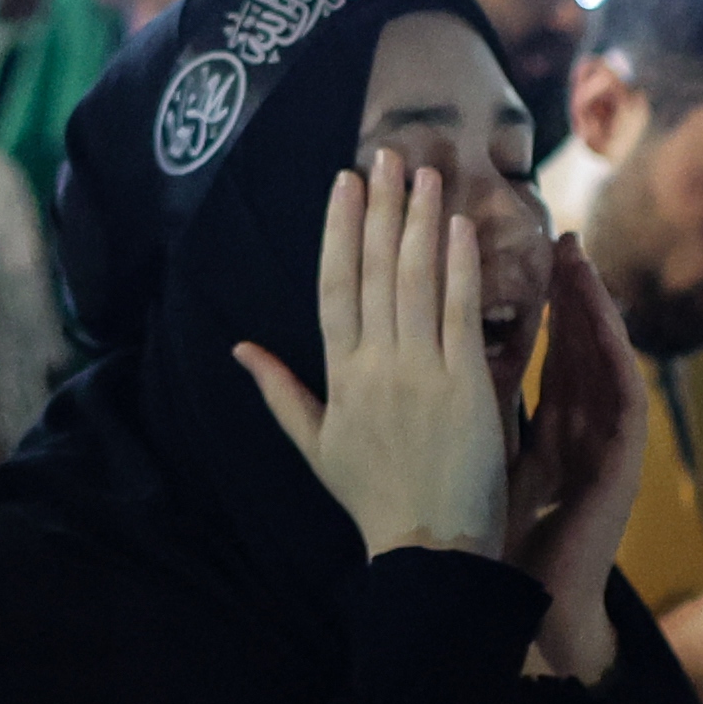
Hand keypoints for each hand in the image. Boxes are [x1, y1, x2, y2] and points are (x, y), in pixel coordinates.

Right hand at [233, 160, 513, 562]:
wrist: (426, 548)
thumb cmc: (372, 498)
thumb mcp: (315, 443)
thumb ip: (278, 390)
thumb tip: (237, 347)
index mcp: (338, 375)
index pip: (334, 286)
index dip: (339, 230)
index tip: (345, 182)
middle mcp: (375, 364)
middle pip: (375, 271)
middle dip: (381, 208)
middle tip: (388, 154)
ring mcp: (421, 372)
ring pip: (416, 282)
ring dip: (420, 222)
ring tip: (427, 174)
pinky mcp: (465, 386)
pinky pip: (460, 315)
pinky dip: (460, 268)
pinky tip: (461, 228)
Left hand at [504, 232, 646, 680]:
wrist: (520, 600)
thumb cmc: (496, 532)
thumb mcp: (474, 451)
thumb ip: (464, 402)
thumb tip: (427, 351)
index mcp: (540, 421)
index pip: (538, 347)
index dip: (530, 301)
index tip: (514, 252)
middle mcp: (576, 424)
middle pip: (576, 342)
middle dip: (568, 289)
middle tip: (556, 232)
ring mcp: (602, 442)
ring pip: (604, 359)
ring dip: (596, 308)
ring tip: (581, 258)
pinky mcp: (619, 463)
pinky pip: (624, 396)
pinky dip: (616, 354)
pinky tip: (606, 321)